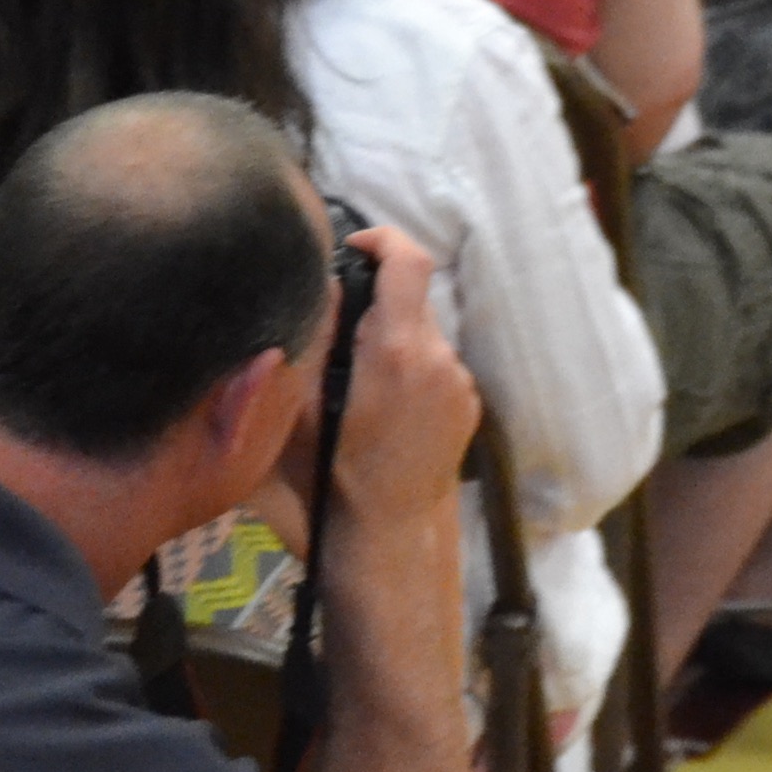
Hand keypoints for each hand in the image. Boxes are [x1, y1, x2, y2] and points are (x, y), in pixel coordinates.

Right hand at [301, 231, 481, 541]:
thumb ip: (315, 341)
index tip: (354, 246)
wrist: (388, 532)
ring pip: (422, 337)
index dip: (383, 239)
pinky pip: (436, 367)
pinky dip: (410, 371)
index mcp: (399, 350)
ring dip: (391, 343)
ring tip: (353, 384)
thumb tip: (327, 285)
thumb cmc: (330, 476)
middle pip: (411, 302)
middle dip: (375, 307)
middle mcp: (440, 356)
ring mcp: (461, 381)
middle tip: (335, 336)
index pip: (409, 262)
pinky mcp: (470, 403)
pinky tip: (382, 408)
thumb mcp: (301, 409)